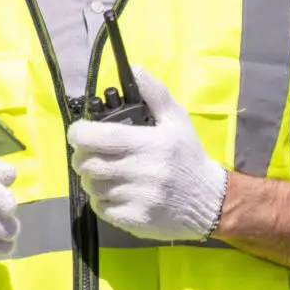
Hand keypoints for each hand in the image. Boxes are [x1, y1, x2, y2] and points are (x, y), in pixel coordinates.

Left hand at [66, 67, 228, 241]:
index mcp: (148, 143)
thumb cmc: (188, 157)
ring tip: (104, 173)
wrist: (210, 202)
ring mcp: (138, 198)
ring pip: (93, 187)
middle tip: (90, 154)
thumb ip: (155, 93)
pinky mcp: (136, 220)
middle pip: (89, 164)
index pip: (98, 138)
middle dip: (82, 157)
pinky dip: (102, 200)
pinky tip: (115, 192)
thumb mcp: (177, 120)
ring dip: (92, 179)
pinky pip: (102, 208)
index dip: (79, 133)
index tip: (79, 133)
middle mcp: (142, 171)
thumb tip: (134, 69)